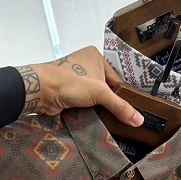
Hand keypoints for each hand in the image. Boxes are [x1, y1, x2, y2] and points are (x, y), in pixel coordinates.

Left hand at [16, 46, 143, 125]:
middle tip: (124, 119)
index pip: (116, 79)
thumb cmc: (70, 82)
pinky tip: (98, 120)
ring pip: (95, 97)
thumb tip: (139, 121)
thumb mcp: (100, 93)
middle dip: (111, 103)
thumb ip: (120, 107)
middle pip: (106, 89)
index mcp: (96, 57)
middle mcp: (86, 66)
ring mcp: (76, 80)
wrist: (40, 91)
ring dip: (100, 108)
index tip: (131, 111)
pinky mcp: (69, 93)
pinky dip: (90, 111)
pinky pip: (85, 103)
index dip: (123, 95)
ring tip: (113, 122)